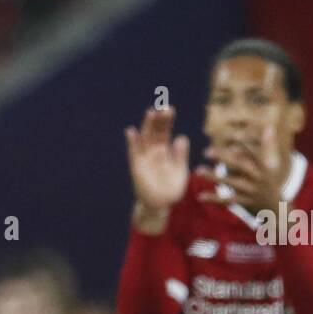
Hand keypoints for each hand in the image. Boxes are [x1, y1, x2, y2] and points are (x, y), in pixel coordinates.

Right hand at [124, 106, 189, 232]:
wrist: (161, 205)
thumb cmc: (171, 189)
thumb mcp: (180, 171)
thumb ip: (180, 155)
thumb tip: (181, 137)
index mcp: (165, 150)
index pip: (165, 131)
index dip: (167, 121)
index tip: (170, 109)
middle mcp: (153, 151)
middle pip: (155, 131)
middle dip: (158, 120)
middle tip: (163, 107)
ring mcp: (145, 158)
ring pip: (145, 138)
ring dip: (147, 126)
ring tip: (151, 112)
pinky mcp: (137, 166)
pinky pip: (134, 152)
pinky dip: (132, 142)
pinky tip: (131, 131)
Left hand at [196, 126, 284, 214]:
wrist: (274, 209)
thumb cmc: (269, 182)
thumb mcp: (271, 164)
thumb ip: (267, 146)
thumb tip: (269, 127)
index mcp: (263, 166)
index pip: (252, 152)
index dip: (241, 143)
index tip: (229, 136)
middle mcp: (258, 177)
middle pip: (239, 165)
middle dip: (223, 157)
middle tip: (206, 151)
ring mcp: (251, 190)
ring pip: (230, 182)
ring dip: (213, 176)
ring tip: (198, 170)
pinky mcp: (244, 202)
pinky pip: (227, 200)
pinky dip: (214, 199)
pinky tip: (200, 196)